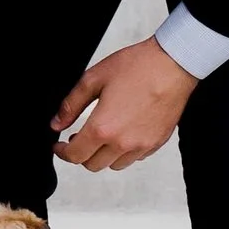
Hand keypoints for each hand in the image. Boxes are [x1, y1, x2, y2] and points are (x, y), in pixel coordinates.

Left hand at [52, 37, 194, 172]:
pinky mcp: (157, 142)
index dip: (62, 152)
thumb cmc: (136, 67)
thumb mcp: (93, 79)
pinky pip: (135, 157)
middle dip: (81, 154)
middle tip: (78, 138)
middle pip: (93, 165)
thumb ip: (71, 105)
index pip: (75, 156)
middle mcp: (122, 143)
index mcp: (102, 128)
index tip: (59, 146)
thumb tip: (56, 124)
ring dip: (103, 155)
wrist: (172, 64)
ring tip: (102, 135)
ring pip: (115, 165)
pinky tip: (123, 132)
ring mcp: (142, 145)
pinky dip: (125, 151)